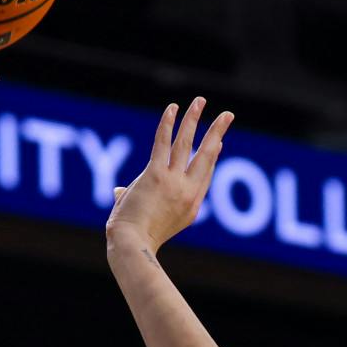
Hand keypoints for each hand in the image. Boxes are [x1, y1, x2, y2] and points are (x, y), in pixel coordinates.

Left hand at [106, 97, 234, 253]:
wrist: (132, 245)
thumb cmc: (136, 237)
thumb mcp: (145, 220)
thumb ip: (135, 199)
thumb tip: (118, 190)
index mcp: (191, 205)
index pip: (205, 173)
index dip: (212, 155)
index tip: (218, 140)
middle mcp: (188, 191)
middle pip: (207, 155)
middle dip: (217, 131)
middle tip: (227, 115)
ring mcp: (173, 182)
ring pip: (187, 144)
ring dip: (194, 119)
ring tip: (201, 101)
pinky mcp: (156, 175)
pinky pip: (163, 143)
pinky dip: (168, 124)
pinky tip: (173, 108)